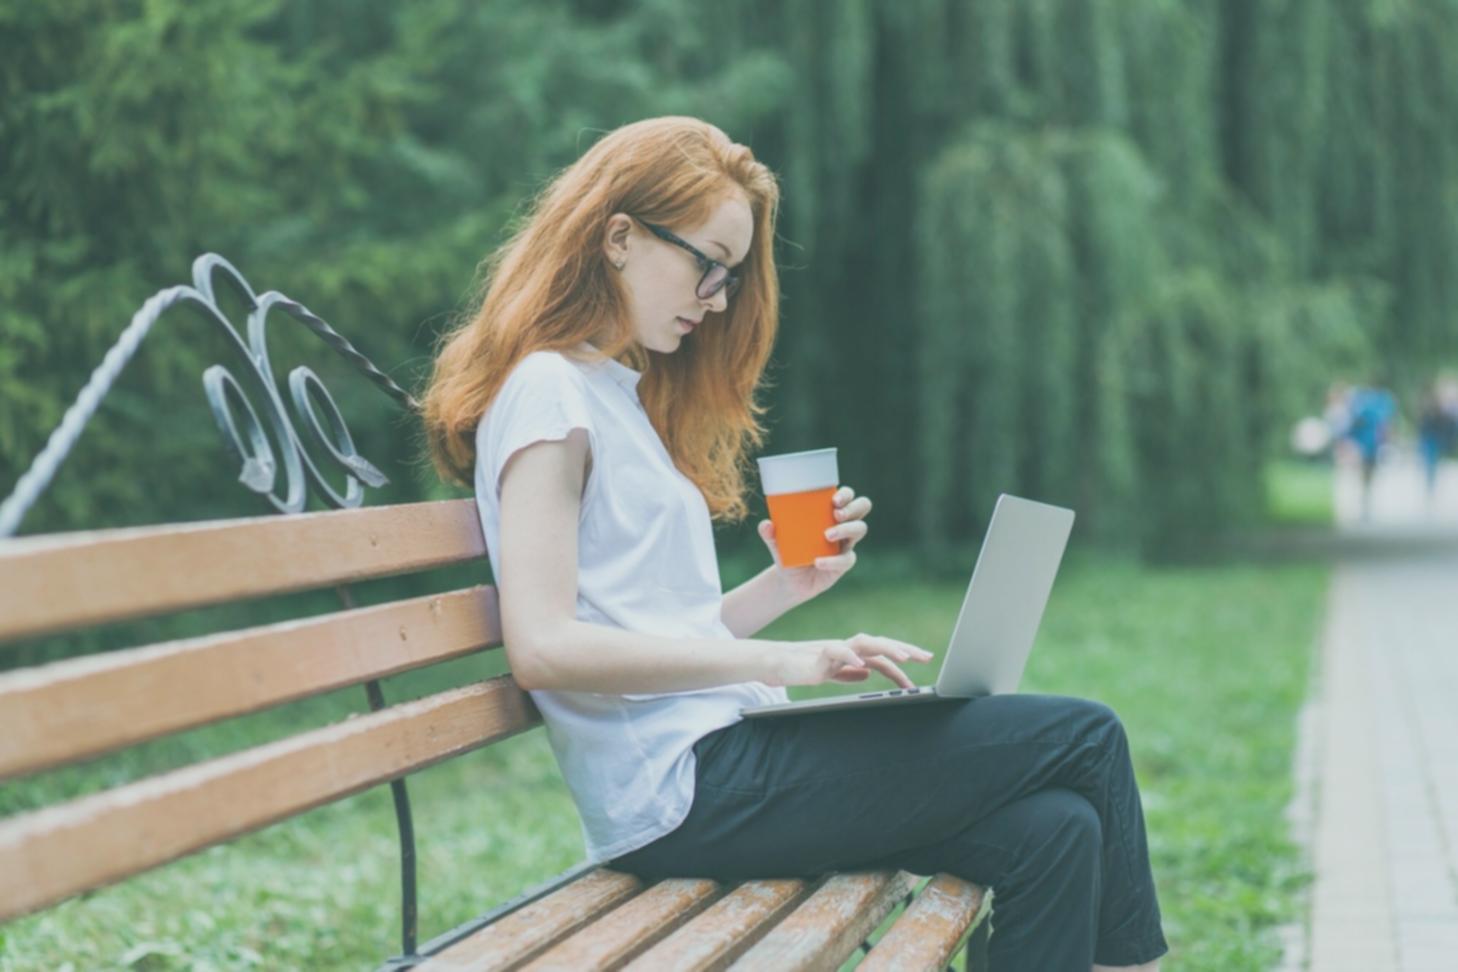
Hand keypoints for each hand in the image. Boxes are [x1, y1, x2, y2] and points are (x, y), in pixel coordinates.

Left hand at [759, 485, 870, 604]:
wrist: (790, 581)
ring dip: (846, 529)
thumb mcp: (776, 542)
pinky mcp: (844, 563)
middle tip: (836, 514)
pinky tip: (818, 561)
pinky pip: (846, 559)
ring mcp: (846, 543)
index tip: (833, 500)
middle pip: (862, 507)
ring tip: (827, 535)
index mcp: (829, 512)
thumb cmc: (787, 552)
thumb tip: (766, 524)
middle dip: (852, 507)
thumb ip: (770, 534)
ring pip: (860, 529)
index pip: (847, 496)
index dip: (846, 494)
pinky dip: (832, 560)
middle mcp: (843, 524)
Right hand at [767, 633, 933, 688]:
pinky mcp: (819, 655)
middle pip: (881, 644)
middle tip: (926, 657)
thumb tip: (866, 674)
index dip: (901, 663)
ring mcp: (835, 649)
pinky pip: (837, 652)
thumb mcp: (830, 673)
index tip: (919, 672)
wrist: (775, 664)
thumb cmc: (802, 668)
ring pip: (865, 643)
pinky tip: (862, 665)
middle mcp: (847, 648)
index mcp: (852, 654)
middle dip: (905, 649)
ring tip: (904, 658)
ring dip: (886, 649)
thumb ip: (848, 673)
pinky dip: (850, 657)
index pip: (882, 655)